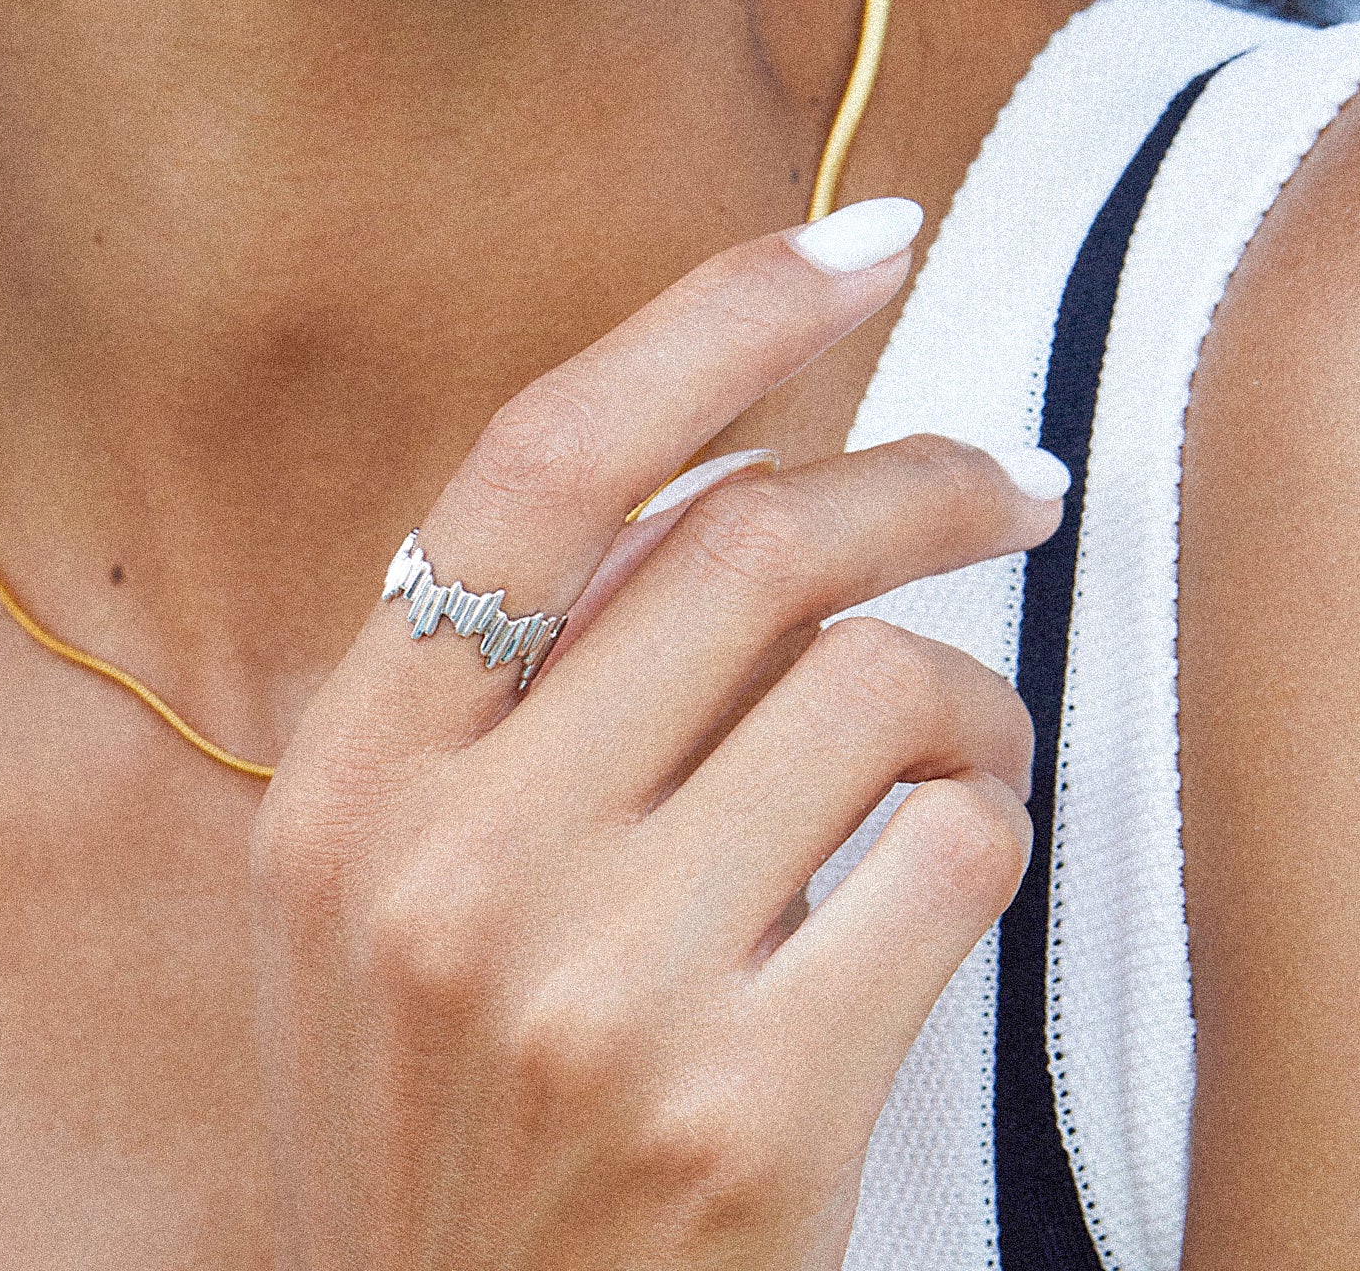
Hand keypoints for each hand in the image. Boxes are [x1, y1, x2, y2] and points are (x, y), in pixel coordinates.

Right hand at [251, 201, 1059, 1270]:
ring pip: (877, 688)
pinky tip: (951, 869)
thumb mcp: (380, 892)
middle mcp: (449, 862)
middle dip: (920, 477)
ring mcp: (592, 988)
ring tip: (970, 746)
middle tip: (1014, 478)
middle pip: (744, 547)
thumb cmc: (438, 1117)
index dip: (711, 320)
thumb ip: (496, 694)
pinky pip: (951, 857)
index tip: (861, 242)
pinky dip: (990, 828)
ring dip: (972, 694)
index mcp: (346, 780)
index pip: (534, 470)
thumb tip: (712, 487)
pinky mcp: (744, 1113)